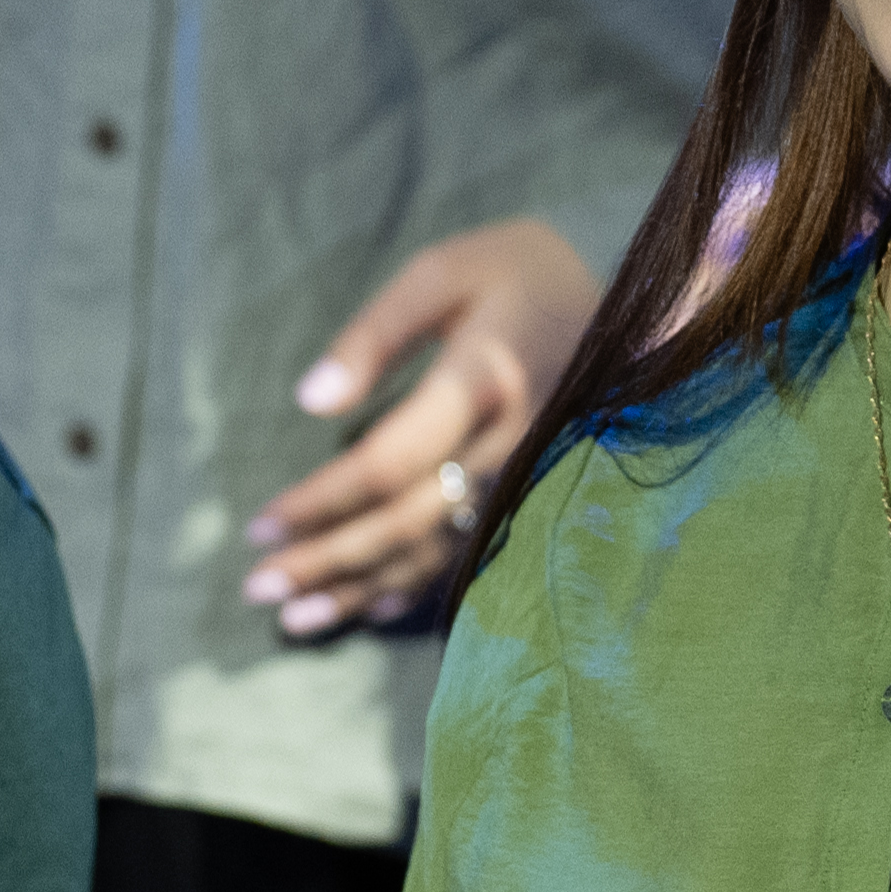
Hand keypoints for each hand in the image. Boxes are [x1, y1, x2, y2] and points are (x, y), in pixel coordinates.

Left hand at [242, 215, 600, 635]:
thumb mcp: (441, 274)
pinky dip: (417, 585)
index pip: (390, 462)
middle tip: (257, 588)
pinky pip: (470, 553)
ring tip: (295, 618)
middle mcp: (508, 442)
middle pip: (406, 521)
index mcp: (482, 380)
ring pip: (435, 549)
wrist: (633, 303)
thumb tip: (308, 403)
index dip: (322, 501)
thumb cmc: (515, 273)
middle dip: (329, 561)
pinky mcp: (531, 492)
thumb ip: (373, 336)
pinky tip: (369, 607)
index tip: (261, 524)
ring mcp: (525, 477)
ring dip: (363, 588)